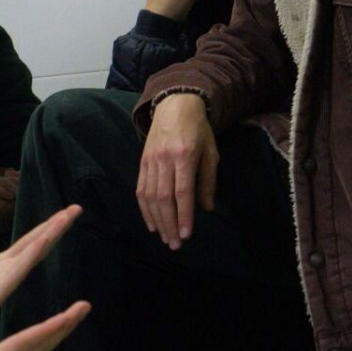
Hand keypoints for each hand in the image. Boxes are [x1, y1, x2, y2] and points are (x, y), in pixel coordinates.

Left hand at [0, 206, 82, 350]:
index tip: (66, 210)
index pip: (28, 241)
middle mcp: (8, 271)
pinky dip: (30, 256)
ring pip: (32, 253)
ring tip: (67, 216)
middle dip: (56, 225)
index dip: (46, 225)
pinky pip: (16, 272)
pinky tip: (43, 242)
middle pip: (36, 243)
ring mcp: (5, 282)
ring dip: (50, 234)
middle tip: (77, 208)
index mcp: (1, 265)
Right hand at [137, 94, 217, 248]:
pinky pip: (141, 189)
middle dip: (169, 224)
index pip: (182, 192)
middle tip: (175, 244)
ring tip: (164, 238)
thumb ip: (208, 180)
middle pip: (164, 198)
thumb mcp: (210, 152)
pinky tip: (151, 222)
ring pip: (150, 196)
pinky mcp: (142, 162)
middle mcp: (164, 160)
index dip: (184, 215)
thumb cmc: (197, 129)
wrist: (174, 105)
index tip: (186, 234)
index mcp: (183, 156)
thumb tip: (206, 208)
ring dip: (157, 220)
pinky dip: (145, 209)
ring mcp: (150, 161)